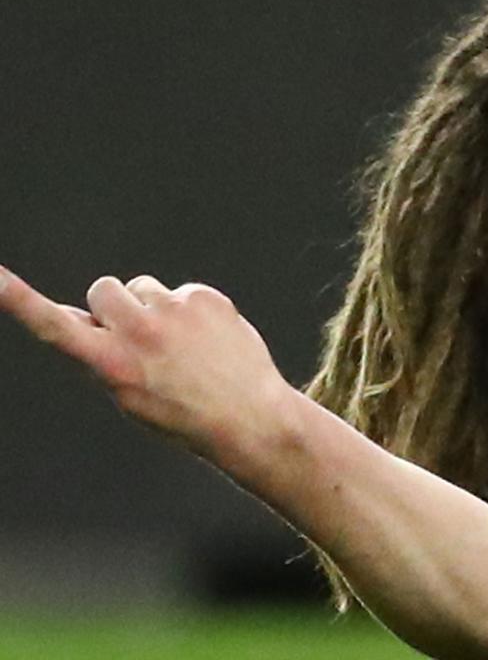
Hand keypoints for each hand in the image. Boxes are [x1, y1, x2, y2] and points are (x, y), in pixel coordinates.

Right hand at [0, 266, 293, 461]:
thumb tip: (82, 316)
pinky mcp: (204, 297)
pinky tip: (208, 340)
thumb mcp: (128, 394)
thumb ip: (102, 354)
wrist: (250, 416)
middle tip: (139, 334)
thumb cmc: (182, 412)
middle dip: (113, 305)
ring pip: (143, 287)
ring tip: (181, 345)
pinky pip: (181, 292)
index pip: (54, 327)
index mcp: (111, 364)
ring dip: (153, 308)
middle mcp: (139, 332)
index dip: (18, 300)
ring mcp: (174, 310)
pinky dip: (190, 311)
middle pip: (103, 289)